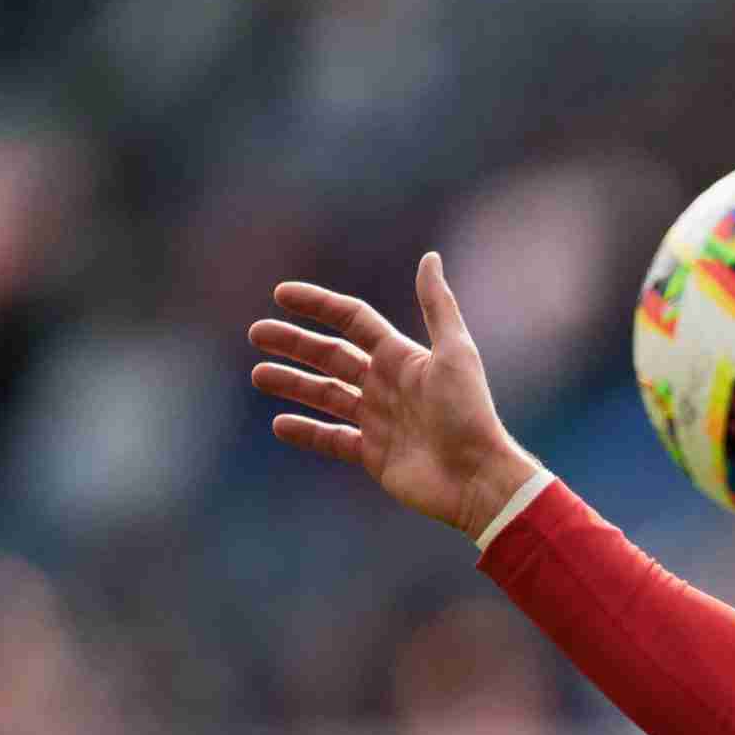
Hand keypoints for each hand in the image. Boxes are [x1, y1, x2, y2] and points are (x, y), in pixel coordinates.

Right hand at [250, 252, 539, 539]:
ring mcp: (380, 420)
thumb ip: (438, 306)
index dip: (319, 305)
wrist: (477, 478)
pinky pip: (333, 439)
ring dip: (292, 383)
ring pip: (326, 395)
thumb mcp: (455, 353)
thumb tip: (429, 257)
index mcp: (402, 357)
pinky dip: (307, 432)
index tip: (281, 294)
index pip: (353, 320)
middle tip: (257, 333)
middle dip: (295, 343)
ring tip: (259, 375)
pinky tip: (280, 424)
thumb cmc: (469, 413)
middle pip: (332, 356)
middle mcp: (388, 385)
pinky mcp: (375, 455)